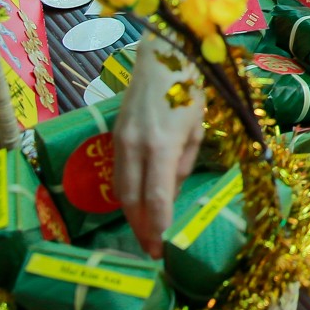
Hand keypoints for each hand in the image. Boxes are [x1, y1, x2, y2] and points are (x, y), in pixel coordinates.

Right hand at [111, 33, 205, 256]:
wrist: (160, 58)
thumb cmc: (188, 91)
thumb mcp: (196, 130)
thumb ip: (182, 164)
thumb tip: (170, 192)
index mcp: (161, 146)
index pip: (156, 198)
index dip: (157, 227)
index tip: (161, 249)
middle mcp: (135, 147)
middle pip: (131, 199)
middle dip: (140, 228)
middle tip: (150, 251)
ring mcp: (120, 141)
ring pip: (120, 189)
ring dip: (130, 215)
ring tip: (144, 234)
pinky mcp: (114, 136)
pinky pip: (118, 173)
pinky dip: (126, 193)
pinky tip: (136, 205)